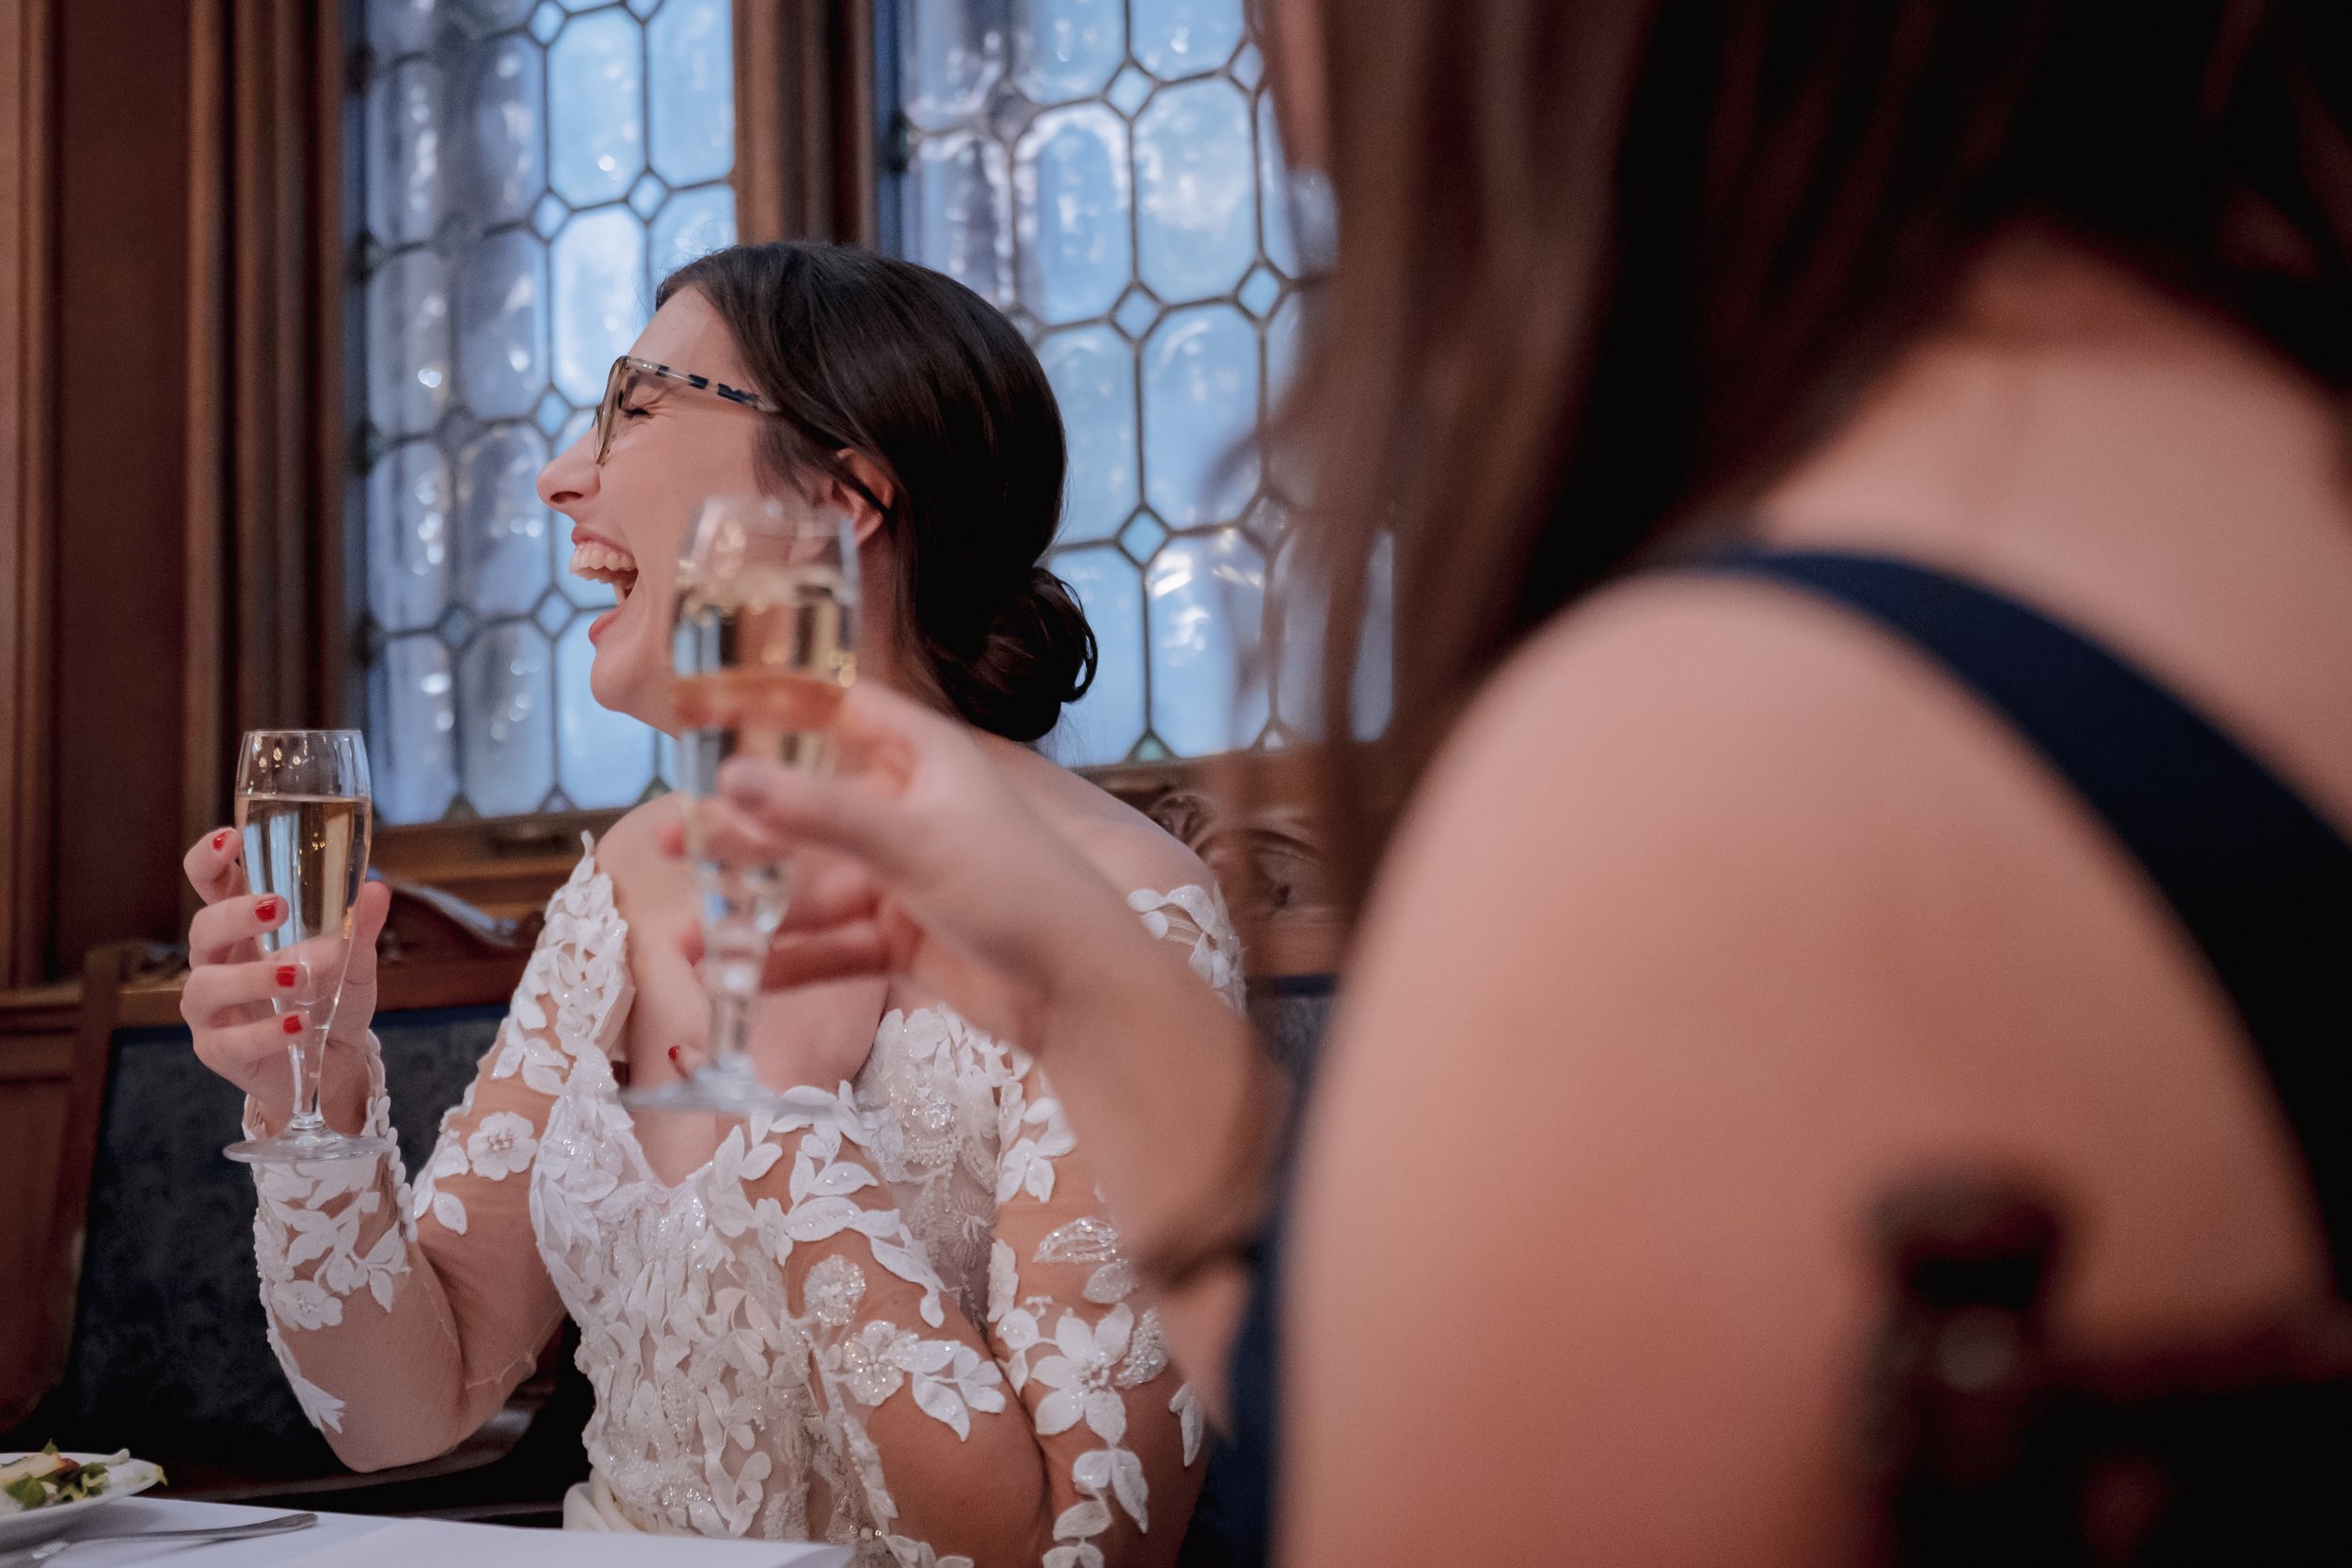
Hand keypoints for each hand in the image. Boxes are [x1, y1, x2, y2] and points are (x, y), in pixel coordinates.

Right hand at [181, 827, 389, 1130]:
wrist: (335, 1061)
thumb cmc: (332, 997)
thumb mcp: (354, 959)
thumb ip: (360, 926)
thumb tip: (376, 888)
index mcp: (242, 929)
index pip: (210, 885)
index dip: (208, 859)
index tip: (230, 837)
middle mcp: (217, 963)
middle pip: (202, 929)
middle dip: (233, 915)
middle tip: (277, 907)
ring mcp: (212, 1010)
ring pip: (205, 986)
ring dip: (252, 978)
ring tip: (298, 975)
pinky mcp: (220, 1051)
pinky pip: (230, 1042)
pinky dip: (266, 1032)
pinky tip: (299, 1023)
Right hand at [664, 686, 1141, 1045]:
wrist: (1081, 993)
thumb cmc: (1015, 891)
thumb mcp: (912, 843)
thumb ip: (817, 814)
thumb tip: (726, 779)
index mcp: (926, 760)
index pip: (843, 712)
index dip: (780, 708)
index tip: (706, 712)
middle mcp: (912, 812)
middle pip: (812, 812)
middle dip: (743, 831)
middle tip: (670, 840)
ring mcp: (906, 880)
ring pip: (814, 888)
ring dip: (755, 911)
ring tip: (689, 935)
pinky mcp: (905, 942)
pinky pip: (832, 946)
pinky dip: (788, 961)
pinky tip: (735, 977)